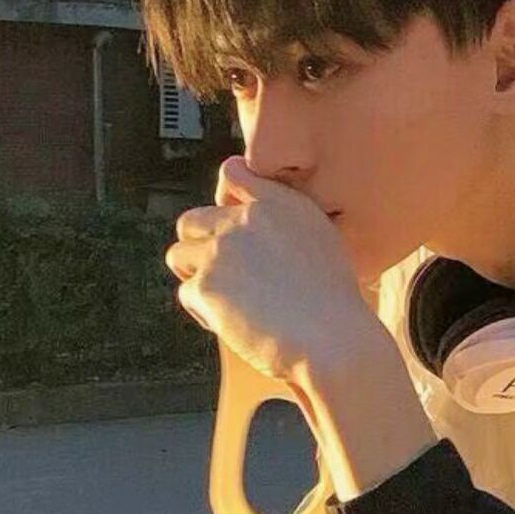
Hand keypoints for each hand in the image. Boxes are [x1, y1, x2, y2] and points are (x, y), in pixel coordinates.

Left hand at [165, 155, 379, 384]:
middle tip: (225, 276)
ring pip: (179, 256)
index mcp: (280, 202)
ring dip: (197, 277)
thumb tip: (253, 232)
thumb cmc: (335, 304)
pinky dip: (206, 312)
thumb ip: (285, 224)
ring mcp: (222, 249)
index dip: (223, 200)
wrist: (332, 340)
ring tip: (229, 301)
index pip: (232, 173)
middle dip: (200, 247)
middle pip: (191, 220)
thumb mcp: (322, 243)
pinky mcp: (205, 285)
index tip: (230, 227)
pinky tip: (236, 324)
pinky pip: (187, 294)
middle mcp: (247, 218)